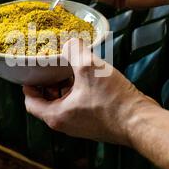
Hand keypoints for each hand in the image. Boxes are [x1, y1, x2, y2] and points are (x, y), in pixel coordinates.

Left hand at [23, 38, 159, 145]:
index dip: (28, 86)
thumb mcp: (89, 68)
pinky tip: (91, 78)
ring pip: (65, 104)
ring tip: (73, 69)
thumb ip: (74, 51)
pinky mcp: (96, 124)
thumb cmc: (113, 101)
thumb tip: (69, 42)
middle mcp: (67, 124)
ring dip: (66, 87)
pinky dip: (80, 93)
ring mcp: (82, 126)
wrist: (140, 122)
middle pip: (48, 102)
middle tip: (53, 67)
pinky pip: (80, 107)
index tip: (31, 73)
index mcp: (57, 115)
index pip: (31, 103)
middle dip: (49, 83)